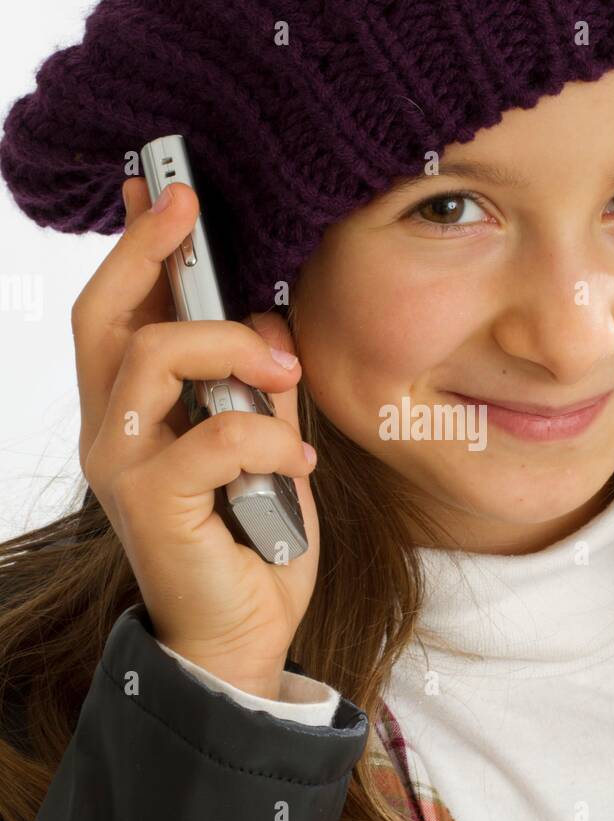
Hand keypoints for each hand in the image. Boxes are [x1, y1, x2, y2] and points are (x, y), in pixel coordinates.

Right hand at [73, 177, 319, 698]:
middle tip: (190, 207)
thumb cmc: (250, 537)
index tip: (162, 187)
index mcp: (137, 408)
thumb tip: (270, 327)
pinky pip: (211, 436)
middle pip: (109, 315)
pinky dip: (266, 436)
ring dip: (232, 349)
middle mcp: (113, 429)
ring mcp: (123, 465)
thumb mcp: (265, 445)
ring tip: (286, 372)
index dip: (135, 245)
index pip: (118, 310)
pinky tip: (297, 461)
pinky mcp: (150, 503)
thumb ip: (257, 387)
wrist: (242, 633)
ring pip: (155, 357)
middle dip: (150, 251)